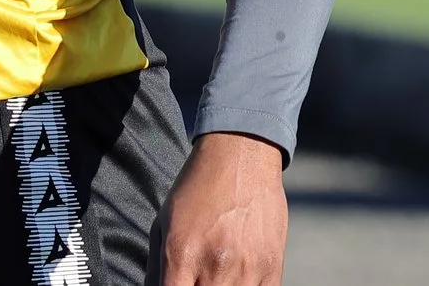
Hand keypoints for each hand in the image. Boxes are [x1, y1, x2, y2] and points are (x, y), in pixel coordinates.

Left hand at [153, 131, 286, 284]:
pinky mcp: (272, 269)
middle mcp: (214, 266)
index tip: (177, 285)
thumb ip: (157, 267)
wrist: (241, 155)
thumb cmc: (198, 187)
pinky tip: (238, 278)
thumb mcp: (163, 221)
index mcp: (182, 254)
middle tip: (196, 276)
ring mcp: (247, 270)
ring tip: (216, 273)